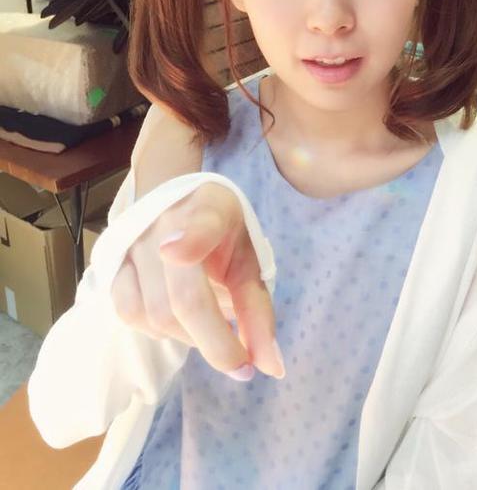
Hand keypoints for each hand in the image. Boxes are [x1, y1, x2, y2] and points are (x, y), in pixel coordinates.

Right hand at [111, 181, 284, 381]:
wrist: (175, 203)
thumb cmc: (219, 235)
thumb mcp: (247, 259)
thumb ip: (257, 309)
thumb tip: (271, 368)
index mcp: (208, 211)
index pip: (200, 223)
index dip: (189, 240)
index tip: (176, 252)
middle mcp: (163, 225)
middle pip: (183, 297)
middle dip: (216, 343)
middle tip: (242, 366)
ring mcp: (132, 245)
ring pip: (156, 314)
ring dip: (190, 337)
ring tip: (212, 326)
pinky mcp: (111, 265)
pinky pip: (130, 314)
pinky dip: (159, 330)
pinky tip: (179, 321)